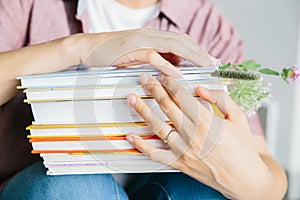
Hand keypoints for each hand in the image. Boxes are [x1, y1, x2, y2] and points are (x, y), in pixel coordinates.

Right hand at [79, 28, 217, 76]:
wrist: (88, 48)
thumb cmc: (113, 54)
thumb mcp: (139, 56)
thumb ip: (157, 58)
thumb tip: (176, 66)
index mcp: (153, 37)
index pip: (181, 41)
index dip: (198, 49)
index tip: (211, 60)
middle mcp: (150, 36)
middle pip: (182, 41)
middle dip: (200, 52)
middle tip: (214, 63)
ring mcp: (140, 41)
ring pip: (172, 45)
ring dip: (190, 55)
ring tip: (204, 65)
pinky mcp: (130, 50)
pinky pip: (152, 56)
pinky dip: (166, 65)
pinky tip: (178, 74)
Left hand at [126, 73, 271, 198]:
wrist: (244, 179)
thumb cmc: (242, 149)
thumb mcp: (239, 118)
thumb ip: (221, 99)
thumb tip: (201, 89)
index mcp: (207, 121)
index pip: (182, 97)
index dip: (170, 83)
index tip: (163, 75)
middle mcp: (191, 135)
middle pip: (167, 107)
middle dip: (154, 89)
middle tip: (144, 79)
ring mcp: (183, 150)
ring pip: (157, 126)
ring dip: (143, 111)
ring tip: (132, 98)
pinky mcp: (178, 163)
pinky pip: (155, 154)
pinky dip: (141, 146)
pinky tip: (130, 136)